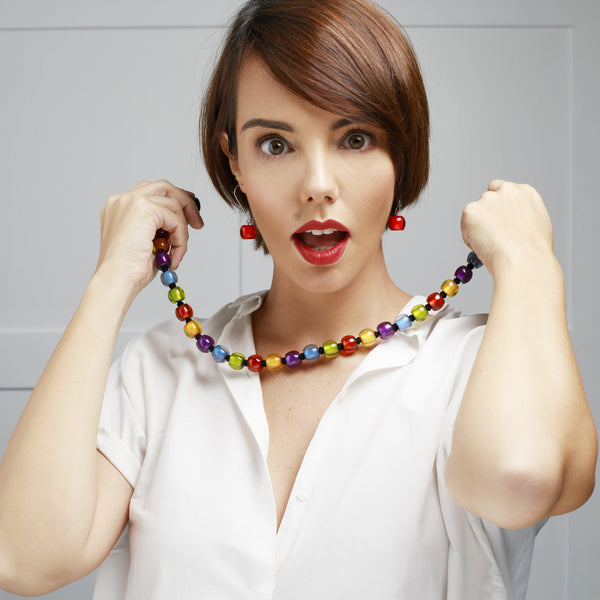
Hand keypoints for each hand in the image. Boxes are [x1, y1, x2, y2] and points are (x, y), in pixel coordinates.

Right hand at [95, 179, 203, 295]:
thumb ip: (159, 227)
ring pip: (173, 204)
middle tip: (198, 224)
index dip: (174, 200)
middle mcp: (122, 199)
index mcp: (119, 206)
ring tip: (177, 253)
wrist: (116, 281)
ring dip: (182, 231)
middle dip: (186, 203)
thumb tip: (182, 221)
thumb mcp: (146, 242)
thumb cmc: (129, 270)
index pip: (152, 192)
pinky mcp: (143, 209)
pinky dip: (181, 239)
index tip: (189, 215)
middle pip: (164, 187)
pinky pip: (175, 219)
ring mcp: (131, 201)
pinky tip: (173, 256)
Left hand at [460, 180, 554, 276]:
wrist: (523, 261)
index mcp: (524, 192)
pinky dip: (469, 238)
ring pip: (475, 213)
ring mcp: (487, 200)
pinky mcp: (470, 211)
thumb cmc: (533, 252)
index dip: (498, 206)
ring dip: (478, 227)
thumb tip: (510, 226)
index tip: (496, 217)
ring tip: (492, 246)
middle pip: (487, 197)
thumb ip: (521, 218)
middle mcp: (506, 190)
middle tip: (487, 234)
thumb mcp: (537, 226)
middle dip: (486, 214)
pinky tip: (484, 248)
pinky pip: (465, 226)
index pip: (503, 189)